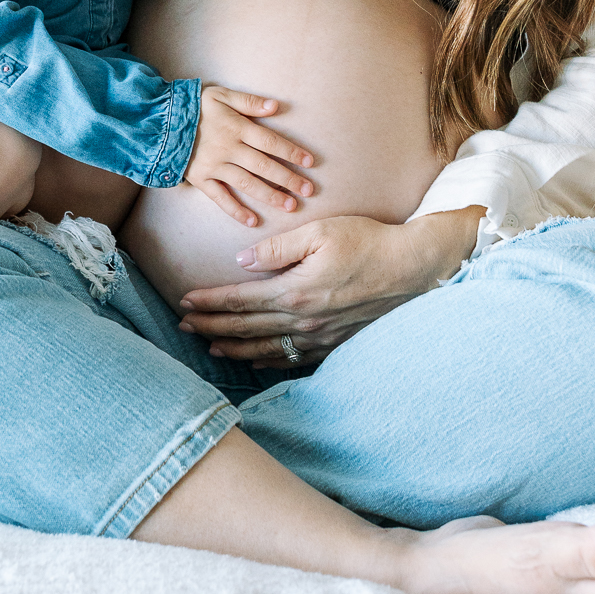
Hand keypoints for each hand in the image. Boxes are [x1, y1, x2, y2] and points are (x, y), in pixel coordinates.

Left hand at [178, 207, 485, 366]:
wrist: (412, 268)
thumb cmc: (367, 241)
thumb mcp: (319, 232)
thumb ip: (276, 249)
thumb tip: (242, 262)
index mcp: (294, 291)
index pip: (240, 300)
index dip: (210, 303)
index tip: (185, 303)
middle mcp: (303, 320)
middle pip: (246, 329)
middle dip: (211, 328)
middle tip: (182, 327)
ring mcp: (320, 337)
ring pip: (266, 349)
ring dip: (234, 349)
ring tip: (210, 347)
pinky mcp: (335, 343)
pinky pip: (293, 359)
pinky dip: (269, 362)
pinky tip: (256, 360)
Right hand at [184, 84, 316, 228]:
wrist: (160, 122)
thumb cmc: (194, 106)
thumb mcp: (221, 95)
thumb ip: (248, 101)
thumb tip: (275, 106)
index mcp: (236, 127)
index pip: (270, 142)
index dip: (291, 152)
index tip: (310, 163)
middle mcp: (228, 149)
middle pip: (264, 166)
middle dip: (288, 179)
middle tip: (308, 191)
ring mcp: (214, 166)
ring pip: (247, 184)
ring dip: (270, 196)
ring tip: (290, 206)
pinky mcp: (201, 179)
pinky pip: (221, 198)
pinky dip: (236, 210)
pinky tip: (252, 221)